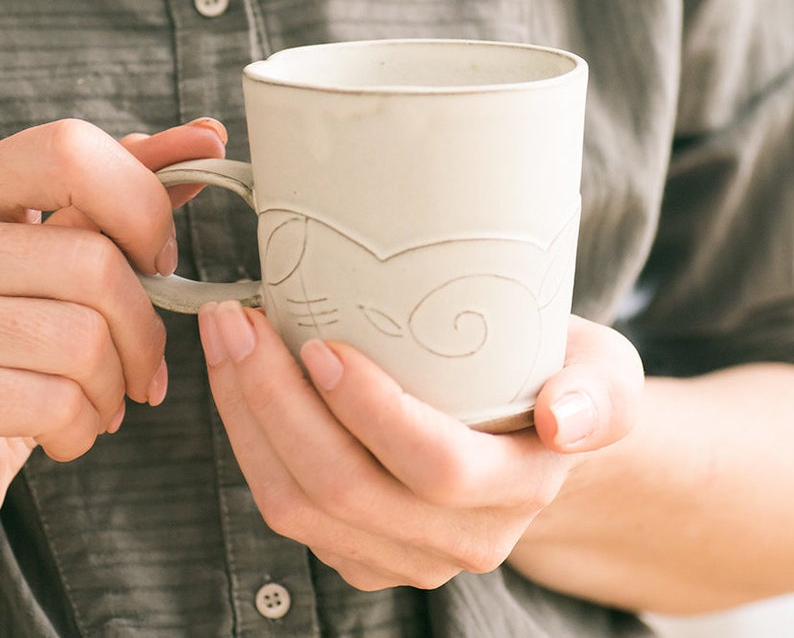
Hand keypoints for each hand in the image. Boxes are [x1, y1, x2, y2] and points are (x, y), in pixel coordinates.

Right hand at [0, 116, 226, 502]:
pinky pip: (59, 403)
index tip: (162, 255)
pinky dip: (84, 427)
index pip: (69, 151)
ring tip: (103, 396)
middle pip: (95, 262)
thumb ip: (123, 192)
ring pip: (84, 338)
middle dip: (142, 329)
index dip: (140, 203)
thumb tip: (204, 139)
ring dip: (115, 383)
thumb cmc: (29, 327)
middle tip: (144, 363)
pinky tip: (70, 426)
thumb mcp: (64, 245)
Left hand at [199, 302, 642, 590]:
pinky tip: (237, 376)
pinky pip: (286, 507)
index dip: (373, 412)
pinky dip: (248, 440)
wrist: (538, 436)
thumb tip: (560, 420)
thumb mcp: (607, 374)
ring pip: (299, 507)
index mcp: (519, 489)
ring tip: (225, 335)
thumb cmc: (564, 380)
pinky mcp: (360, 548)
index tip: (321, 343)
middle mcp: (460, 538)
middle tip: (239, 318)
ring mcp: (403, 553)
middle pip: (346, 488)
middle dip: (276, 401)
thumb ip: (599, 397)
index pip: (436, 466)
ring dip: (246, 418)